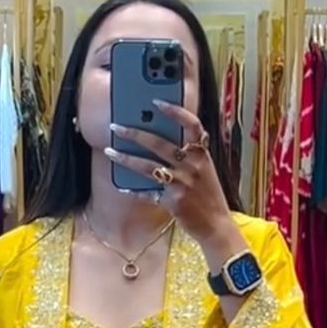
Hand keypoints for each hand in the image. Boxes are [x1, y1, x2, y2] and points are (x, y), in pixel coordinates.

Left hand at [105, 102, 243, 263]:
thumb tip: (161, 140)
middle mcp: (192, 166)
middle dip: (135, 133)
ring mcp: (182, 184)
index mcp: (202, 155)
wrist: (216, 225)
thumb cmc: (208, 196)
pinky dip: (134, 191)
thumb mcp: (205, 170)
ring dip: (126, 159)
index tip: (157, 102)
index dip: (176, 111)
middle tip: (116, 127)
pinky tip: (122, 188)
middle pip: (159, 143)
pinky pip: (148, 194)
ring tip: (109, 152)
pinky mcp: (173, 202)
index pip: (192, 125)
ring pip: (147, 167)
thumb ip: (189, 155)